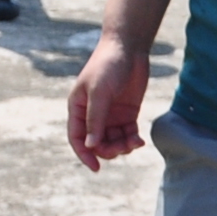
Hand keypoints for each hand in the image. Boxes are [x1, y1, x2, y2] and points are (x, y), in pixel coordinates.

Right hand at [67, 35, 149, 170]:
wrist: (129, 47)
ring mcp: (110, 114)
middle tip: (123, 147)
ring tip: (134, 142)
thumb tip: (90, 146)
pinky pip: (127, 134)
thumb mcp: (100, 92)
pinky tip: (139, 140)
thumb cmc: (108, 65)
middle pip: (97, 143)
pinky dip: (132, 140)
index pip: (77, 137)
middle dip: (109, 150)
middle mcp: (93, 114)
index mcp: (78, 108)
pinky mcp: (127, 112)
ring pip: (113, 141)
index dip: (84, 154)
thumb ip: (95, 119)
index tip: (96, 167)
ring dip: (122, 147)